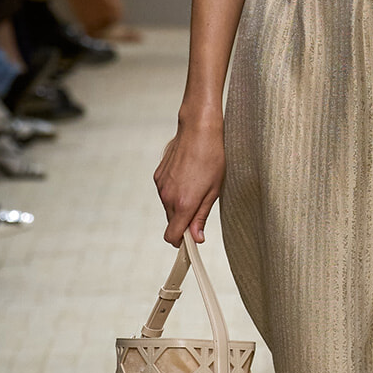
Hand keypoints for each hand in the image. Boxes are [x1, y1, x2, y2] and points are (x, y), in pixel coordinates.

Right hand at [154, 118, 225, 245]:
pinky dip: (175, 192)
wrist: (198, 130)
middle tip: (201, 207)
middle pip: (171, 223)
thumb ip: (201, 217)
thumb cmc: (212, 158)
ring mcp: (161, 186)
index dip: (182, 242)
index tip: (192, 240)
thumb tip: (197, 238)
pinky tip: (188, 176)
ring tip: (197, 186)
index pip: (172, 237)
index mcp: (183, 204)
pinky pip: (165, 193)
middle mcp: (168, 197)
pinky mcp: (158, 176)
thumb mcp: (214, 190)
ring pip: (168, 208)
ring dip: (180, 205)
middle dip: (184, 222)